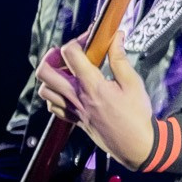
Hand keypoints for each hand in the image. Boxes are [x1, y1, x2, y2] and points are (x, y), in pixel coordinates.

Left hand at [36, 33, 155, 169]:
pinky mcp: (74, 120)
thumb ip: (120, 59)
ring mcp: (73, 110)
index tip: (90, 39)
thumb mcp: (133, 83)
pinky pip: (53, 107)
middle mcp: (77, 96)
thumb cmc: (136, 114)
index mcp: (92, 85)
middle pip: (45, 72)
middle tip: (66, 54)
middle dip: (51, 57)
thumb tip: (116, 37)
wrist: (134, 145)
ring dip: (51, 78)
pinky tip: (69, 91)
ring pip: (45, 91)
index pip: (70, 54)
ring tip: (67, 72)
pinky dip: (55, 96)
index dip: (77, 40)